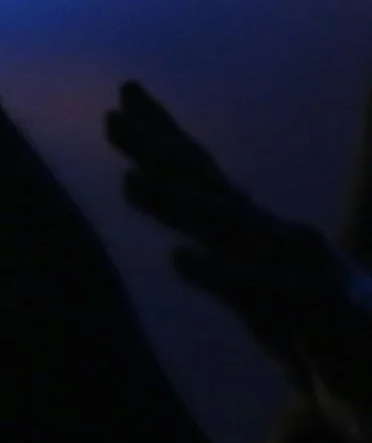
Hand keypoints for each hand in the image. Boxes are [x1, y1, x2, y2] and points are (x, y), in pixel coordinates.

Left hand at [108, 81, 371, 442]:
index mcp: (261, 241)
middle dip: (160, 151)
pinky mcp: (317, 319)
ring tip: (129, 182)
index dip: (166, 139)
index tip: (124, 96)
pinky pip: (263, 292)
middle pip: (210, 189)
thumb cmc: (331, 347)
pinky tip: (180, 258)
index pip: (206, 180)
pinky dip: (220, 274)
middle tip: (110, 116)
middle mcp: (278, 245)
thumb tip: (186, 252)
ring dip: (180, 204)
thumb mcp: (264, 310)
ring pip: (232, 230)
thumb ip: (227, 280)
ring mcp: (298, 276)